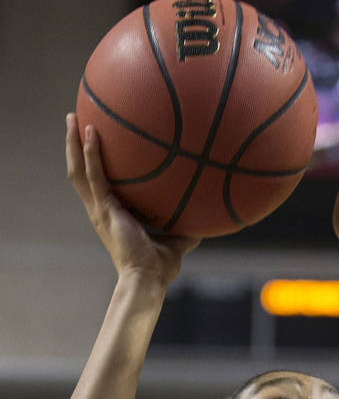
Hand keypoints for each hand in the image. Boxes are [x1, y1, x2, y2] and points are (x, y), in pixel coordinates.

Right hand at [66, 113, 199, 287]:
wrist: (147, 280)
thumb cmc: (159, 268)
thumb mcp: (176, 242)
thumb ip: (187, 230)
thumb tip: (206, 219)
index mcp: (112, 216)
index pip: (97, 185)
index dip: (93, 165)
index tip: (95, 145)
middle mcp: (100, 210)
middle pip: (80, 172)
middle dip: (74, 146)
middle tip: (75, 120)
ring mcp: (100, 210)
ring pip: (78, 171)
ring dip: (72, 143)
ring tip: (72, 117)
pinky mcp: (104, 210)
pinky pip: (94, 176)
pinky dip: (91, 154)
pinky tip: (92, 132)